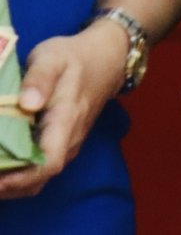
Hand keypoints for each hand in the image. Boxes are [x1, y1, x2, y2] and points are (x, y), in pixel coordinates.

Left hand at [0, 19, 130, 199]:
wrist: (105, 59)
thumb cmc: (74, 58)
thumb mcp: (53, 58)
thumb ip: (39, 78)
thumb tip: (27, 103)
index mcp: (66, 121)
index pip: (48, 163)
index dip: (20, 179)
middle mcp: (69, 140)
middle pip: (39, 179)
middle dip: (8, 187)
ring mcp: (67, 144)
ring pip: (39, 178)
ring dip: (12, 184)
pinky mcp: (62, 143)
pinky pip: (41, 169)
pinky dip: (19, 175)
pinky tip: (2, 164)